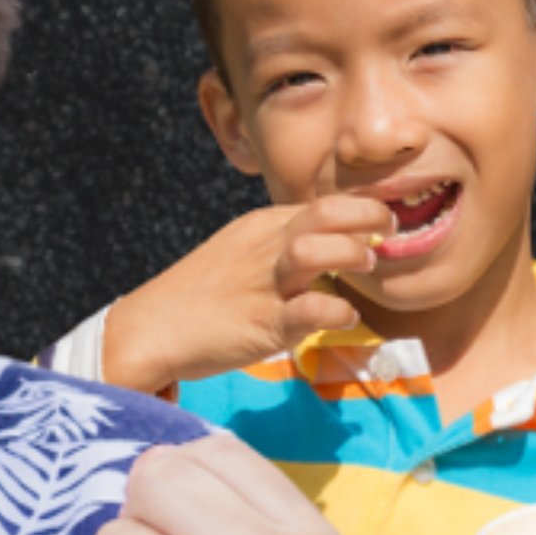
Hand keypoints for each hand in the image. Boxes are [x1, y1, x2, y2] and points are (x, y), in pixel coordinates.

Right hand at [102, 199, 390, 393]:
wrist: (148, 330)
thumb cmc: (197, 296)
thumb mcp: (239, 253)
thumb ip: (282, 246)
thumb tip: (330, 246)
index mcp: (259, 227)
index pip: (321, 204)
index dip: (360, 209)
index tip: (380, 224)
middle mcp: (263, 248)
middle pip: (325, 213)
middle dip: (367, 216)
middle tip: (387, 232)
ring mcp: (261, 285)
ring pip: (314, 251)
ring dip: (350, 255)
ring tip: (366, 266)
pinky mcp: (261, 324)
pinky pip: (309, 311)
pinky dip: (337, 311)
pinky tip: (347, 316)